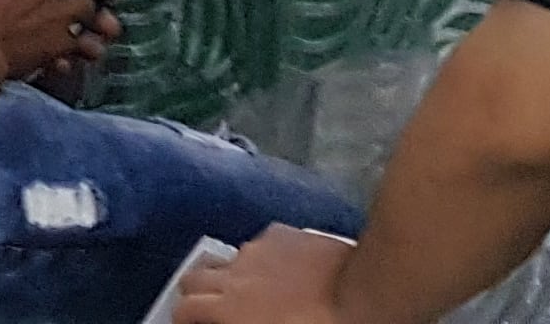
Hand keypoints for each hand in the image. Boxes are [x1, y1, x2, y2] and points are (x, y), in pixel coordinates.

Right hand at [174, 226, 357, 320]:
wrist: (368, 296)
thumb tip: (237, 319)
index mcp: (230, 307)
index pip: (185, 308)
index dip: (182, 317)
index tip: (188, 323)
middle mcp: (235, 273)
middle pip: (194, 276)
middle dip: (195, 291)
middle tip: (206, 306)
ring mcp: (259, 249)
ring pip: (228, 258)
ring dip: (229, 274)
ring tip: (246, 288)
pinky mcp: (285, 234)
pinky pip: (262, 244)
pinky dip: (264, 257)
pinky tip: (283, 269)